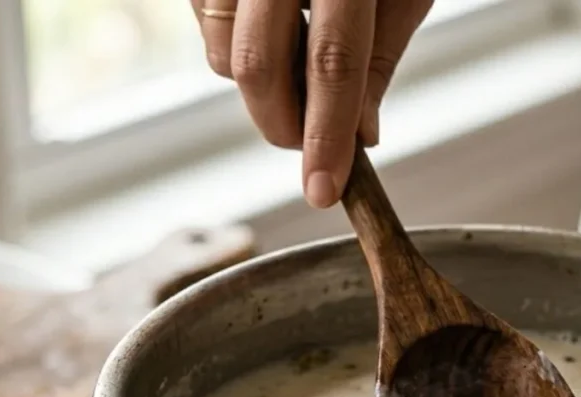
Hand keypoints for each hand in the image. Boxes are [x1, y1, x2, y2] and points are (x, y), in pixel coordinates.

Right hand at [193, 0, 432, 208]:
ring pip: (222, 52)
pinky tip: (269, 28)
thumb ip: (377, 57)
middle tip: (309, 148)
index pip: (335, 63)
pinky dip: (232, 46)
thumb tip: (361, 137)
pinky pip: (203, 22)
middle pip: (260, 65)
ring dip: (258, 88)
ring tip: (295, 66)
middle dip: (284, 125)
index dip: (328, 137)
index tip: (323, 191)